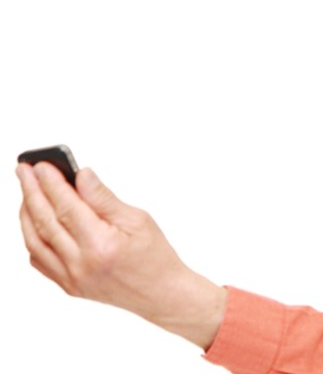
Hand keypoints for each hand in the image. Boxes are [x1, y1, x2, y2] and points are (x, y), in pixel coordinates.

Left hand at [17, 162, 226, 348]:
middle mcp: (81, 265)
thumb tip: (82, 175)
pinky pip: (39, 259)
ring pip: (35, 241)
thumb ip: (104, 198)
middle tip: (25, 169)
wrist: (161, 294)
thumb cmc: (155, 256)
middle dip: (32, 191)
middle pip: (45, 221)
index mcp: (101, 246)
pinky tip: (35, 220)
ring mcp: (71, 279)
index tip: (42, 165)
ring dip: (27, 212)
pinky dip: (32, 236)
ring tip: (28, 190)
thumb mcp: (138, 220)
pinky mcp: (68, 286)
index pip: (66, 207)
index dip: (52, 183)